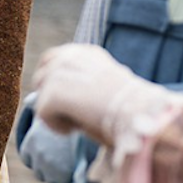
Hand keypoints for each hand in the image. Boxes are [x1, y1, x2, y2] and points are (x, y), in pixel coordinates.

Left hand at [32, 44, 182, 148]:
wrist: (141, 114)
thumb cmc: (131, 108)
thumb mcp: (106, 87)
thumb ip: (82, 85)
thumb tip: (54, 96)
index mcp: (86, 52)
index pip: (53, 59)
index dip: (54, 82)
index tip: (69, 102)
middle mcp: (70, 56)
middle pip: (41, 77)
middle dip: (51, 98)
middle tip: (74, 116)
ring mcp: (59, 72)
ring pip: (41, 97)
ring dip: (56, 114)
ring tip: (80, 123)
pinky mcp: (53, 93)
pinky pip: (42, 114)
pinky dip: (57, 127)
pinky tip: (76, 130)